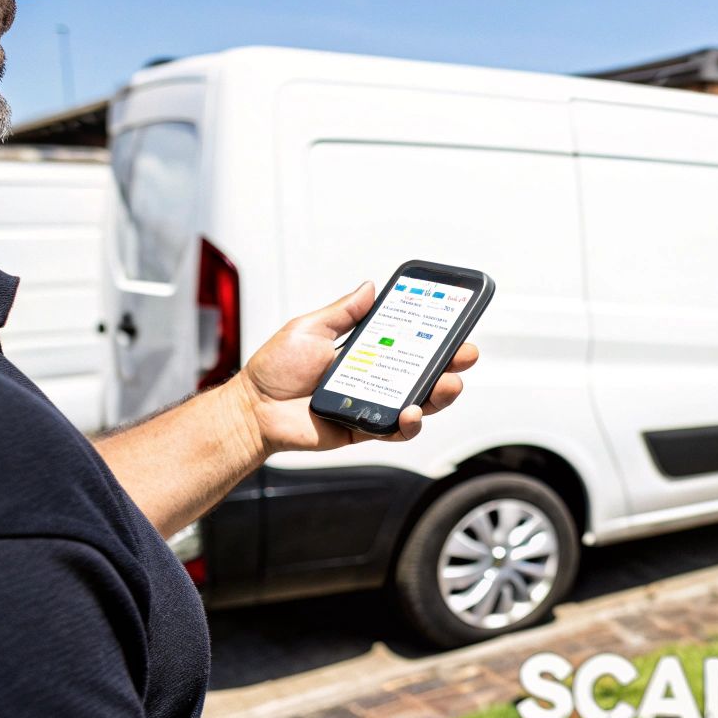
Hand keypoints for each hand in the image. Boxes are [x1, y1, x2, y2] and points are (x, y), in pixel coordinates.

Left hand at [223, 282, 479, 453]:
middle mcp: (377, 379)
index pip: (411, 342)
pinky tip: (411, 411)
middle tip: (465, 354)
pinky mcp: (366, 429)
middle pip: (426, 372)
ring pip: (421, 402)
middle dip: (452, 363)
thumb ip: (343, 312)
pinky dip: (409, 423)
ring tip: (447, 383)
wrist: (253, 408)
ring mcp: (374, 405)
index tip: (455, 323)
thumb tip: (369, 287)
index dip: (437, 335)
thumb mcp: (310, 328)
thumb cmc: (276, 370)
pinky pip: (397, 429)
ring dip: (441, 393)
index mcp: (368, 352)